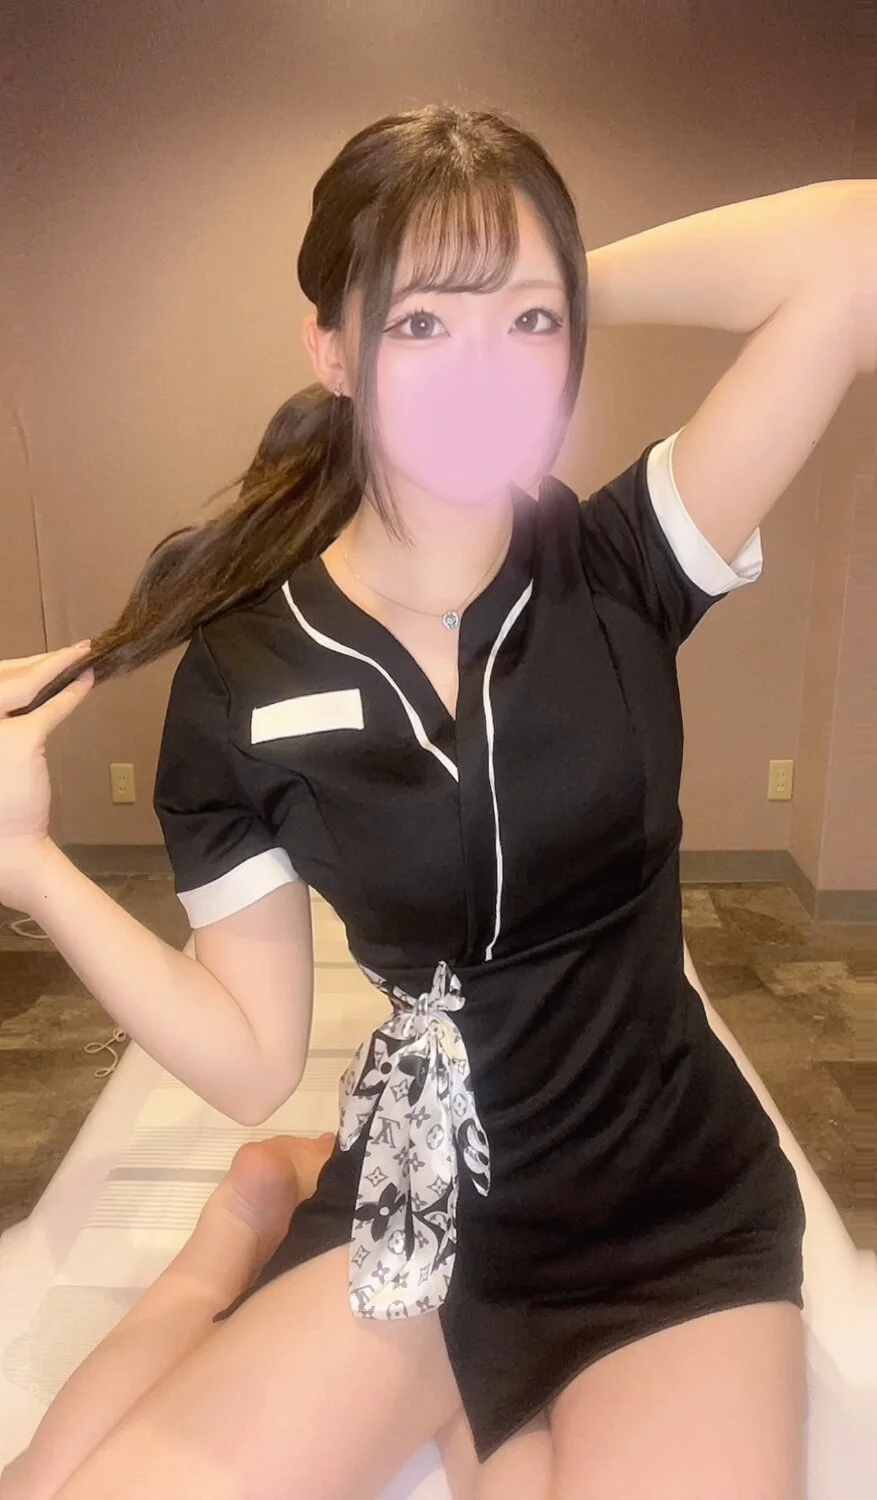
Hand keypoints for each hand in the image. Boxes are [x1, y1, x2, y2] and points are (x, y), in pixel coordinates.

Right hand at [0, 641, 94, 906]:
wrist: (3, 842)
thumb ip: (0, 719)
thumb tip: (27, 682)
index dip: (8, 666)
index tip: (30, 659)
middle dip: (32, 661)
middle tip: (64, 654)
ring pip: (23, 682)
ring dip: (55, 664)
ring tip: (80, 654)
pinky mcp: (20, 739)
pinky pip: (50, 708)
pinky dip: (72, 693)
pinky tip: (87, 680)